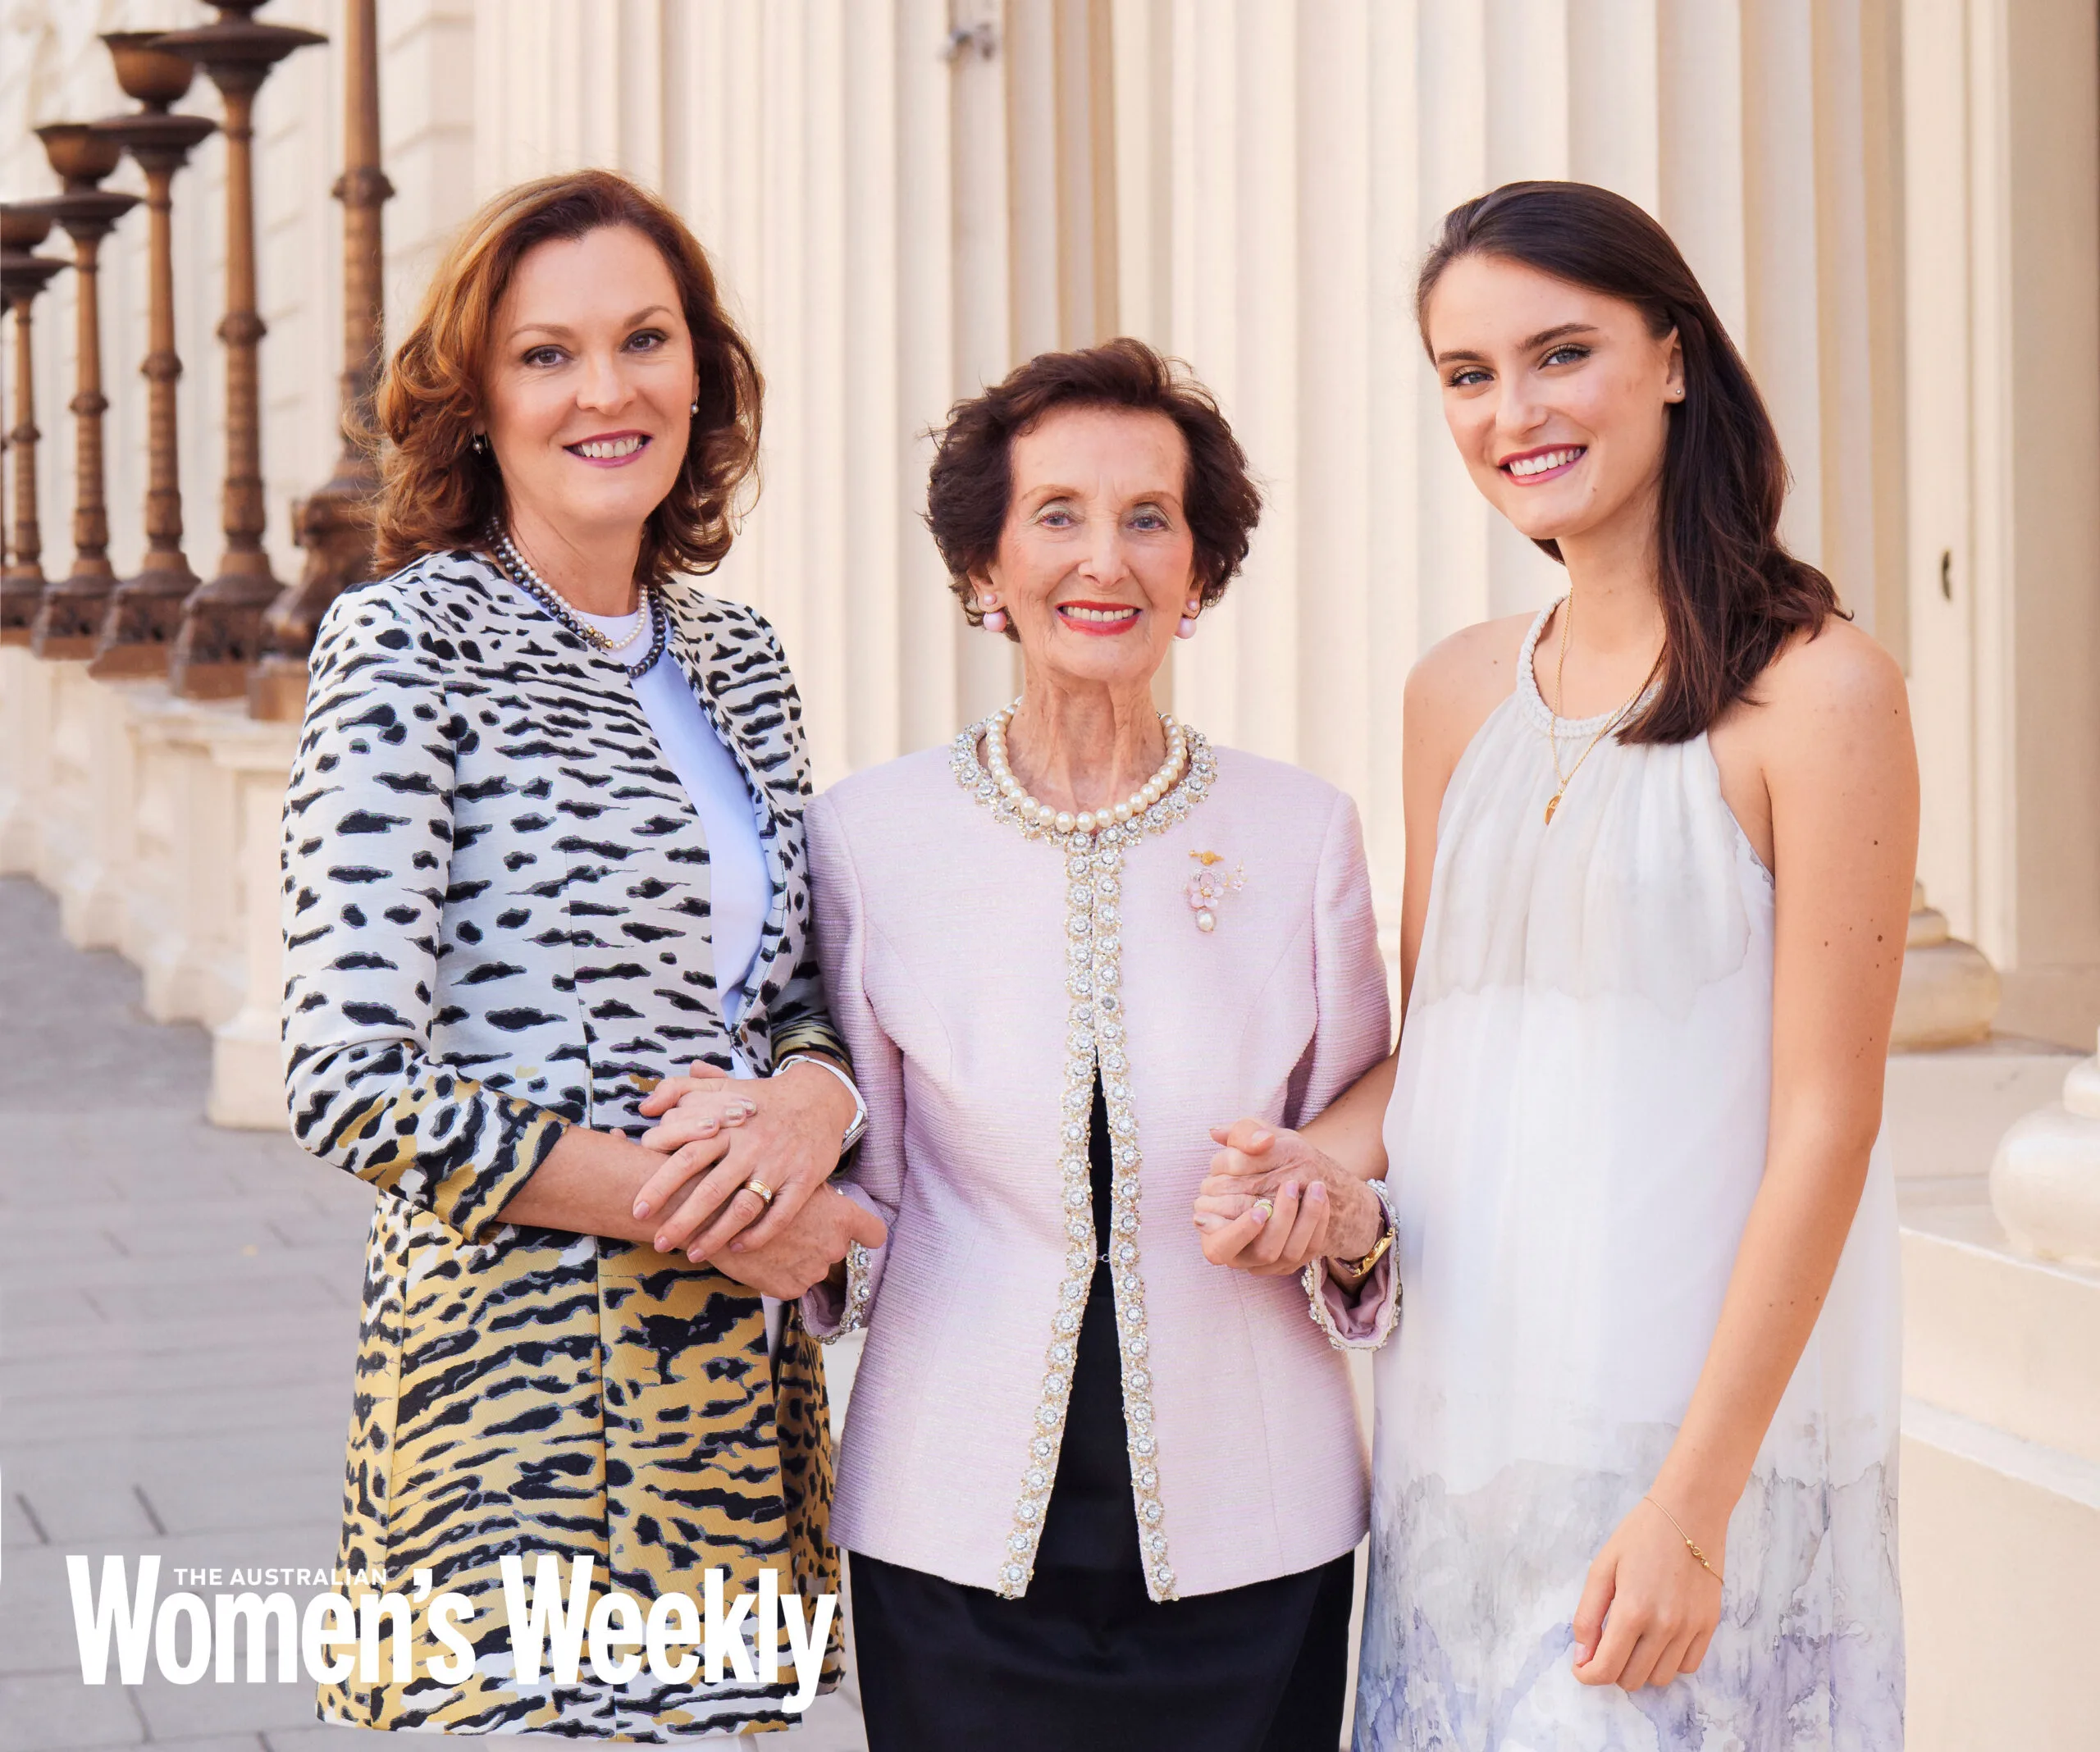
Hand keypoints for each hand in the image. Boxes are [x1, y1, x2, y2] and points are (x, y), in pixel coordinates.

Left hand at [632, 1058, 855, 1260]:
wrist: (819, 1099)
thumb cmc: (759, 1100)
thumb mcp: (719, 1086)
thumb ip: (678, 1091)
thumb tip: (644, 1107)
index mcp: (725, 1125)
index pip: (685, 1155)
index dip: (659, 1184)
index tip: (637, 1208)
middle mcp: (750, 1145)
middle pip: (710, 1188)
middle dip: (681, 1220)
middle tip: (659, 1242)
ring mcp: (778, 1164)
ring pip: (742, 1207)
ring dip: (715, 1235)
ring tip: (692, 1255)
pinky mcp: (804, 1180)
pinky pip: (779, 1215)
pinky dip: (757, 1235)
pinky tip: (736, 1249)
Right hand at [707, 1184, 886, 1299]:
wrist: (718, 1213)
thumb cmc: (760, 1189)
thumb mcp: (799, 1183)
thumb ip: (823, 1199)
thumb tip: (831, 1204)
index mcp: (841, 1218)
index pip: (874, 1233)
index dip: (867, 1234)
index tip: (860, 1235)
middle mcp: (833, 1247)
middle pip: (837, 1249)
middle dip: (819, 1241)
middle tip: (793, 1229)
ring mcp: (812, 1271)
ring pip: (813, 1267)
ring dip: (799, 1259)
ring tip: (774, 1242)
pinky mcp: (790, 1288)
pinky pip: (793, 1283)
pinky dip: (781, 1274)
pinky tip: (765, 1257)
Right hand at [1192, 1119, 1383, 1275]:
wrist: (1295, 1172)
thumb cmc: (1263, 1155)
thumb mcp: (1253, 1136)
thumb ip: (1241, 1133)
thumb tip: (1224, 1134)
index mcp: (1212, 1224)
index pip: (1219, 1243)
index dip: (1237, 1233)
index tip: (1258, 1211)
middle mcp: (1236, 1248)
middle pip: (1256, 1253)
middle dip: (1276, 1225)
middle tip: (1289, 1189)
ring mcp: (1265, 1257)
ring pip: (1280, 1254)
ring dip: (1300, 1220)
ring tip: (1315, 1186)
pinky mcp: (1291, 1258)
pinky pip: (1307, 1250)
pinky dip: (1317, 1223)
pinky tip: (1323, 1196)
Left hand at [1570, 1493, 1725, 1690]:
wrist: (1690, 1512)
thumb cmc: (1640, 1534)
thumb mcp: (1602, 1567)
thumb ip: (1588, 1615)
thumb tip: (1582, 1655)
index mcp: (1632, 1611)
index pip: (1607, 1669)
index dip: (1588, 1675)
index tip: (1581, 1667)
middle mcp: (1664, 1627)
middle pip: (1632, 1679)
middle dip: (1611, 1669)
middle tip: (1605, 1646)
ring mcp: (1691, 1629)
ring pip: (1661, 1679)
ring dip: (1640, 1669)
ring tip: (1632, 1642)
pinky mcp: (1709, 1625)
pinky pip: (1688, 1666)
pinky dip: (1669, 1662)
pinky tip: (1658, 1639)